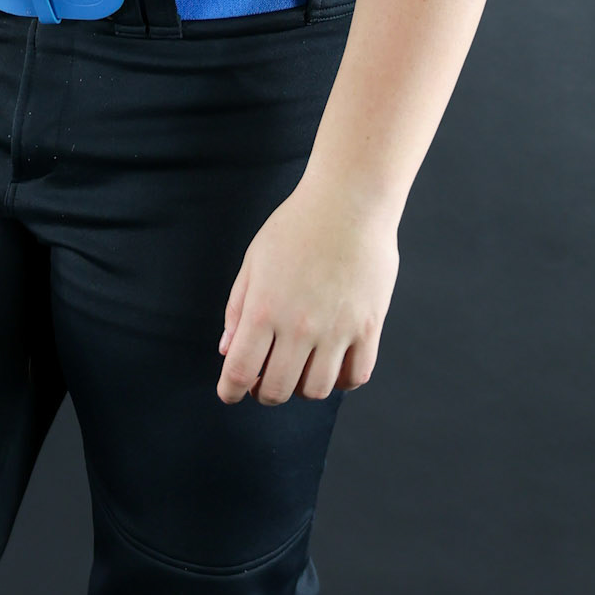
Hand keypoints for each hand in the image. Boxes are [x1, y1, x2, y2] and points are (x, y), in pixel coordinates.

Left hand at [215, 176, 399, 404]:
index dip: (230, 390)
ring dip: (301, 388)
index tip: (229, 392)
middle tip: (263, 381)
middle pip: (277, 390)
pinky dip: (341, 381)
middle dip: (263, 392)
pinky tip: (331, 365)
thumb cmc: (297, 225)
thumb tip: (227, 349)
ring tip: (298, 369)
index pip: (240, 371)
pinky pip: (354, 376)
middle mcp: (299, 327)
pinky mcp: (368, 328)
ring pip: (316, 390)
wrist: (348, 202)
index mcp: (264, 309)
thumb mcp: (254, 260)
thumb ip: (238, 308)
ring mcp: (336, 330)